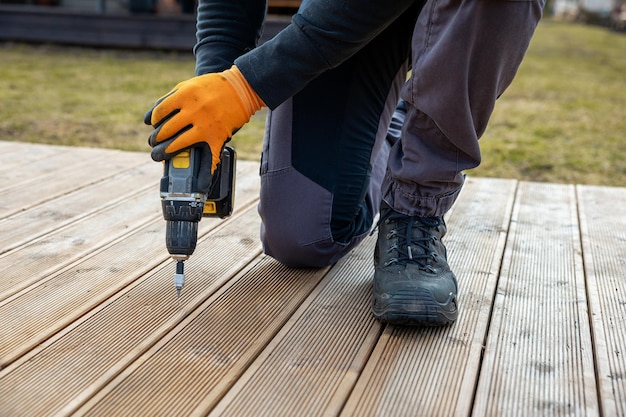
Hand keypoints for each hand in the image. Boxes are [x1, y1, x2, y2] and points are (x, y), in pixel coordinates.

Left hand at [145, 66, 263, 173]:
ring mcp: (206, 125)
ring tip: (160, 154)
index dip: (153, 120)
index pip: (160, 112)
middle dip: (156, 139)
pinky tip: (198, 181)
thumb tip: (151, 119)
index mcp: (185, 95)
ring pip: (179, 144)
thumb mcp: (189, 85)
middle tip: (154, 142)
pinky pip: (209, 157)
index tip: (152, 124)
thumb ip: (171, 99)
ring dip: (166, 152)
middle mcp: (194, 110)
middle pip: (167, 129)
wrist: (241, 89)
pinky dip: (204, 173)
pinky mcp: (218, 137)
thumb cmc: (212, 87)